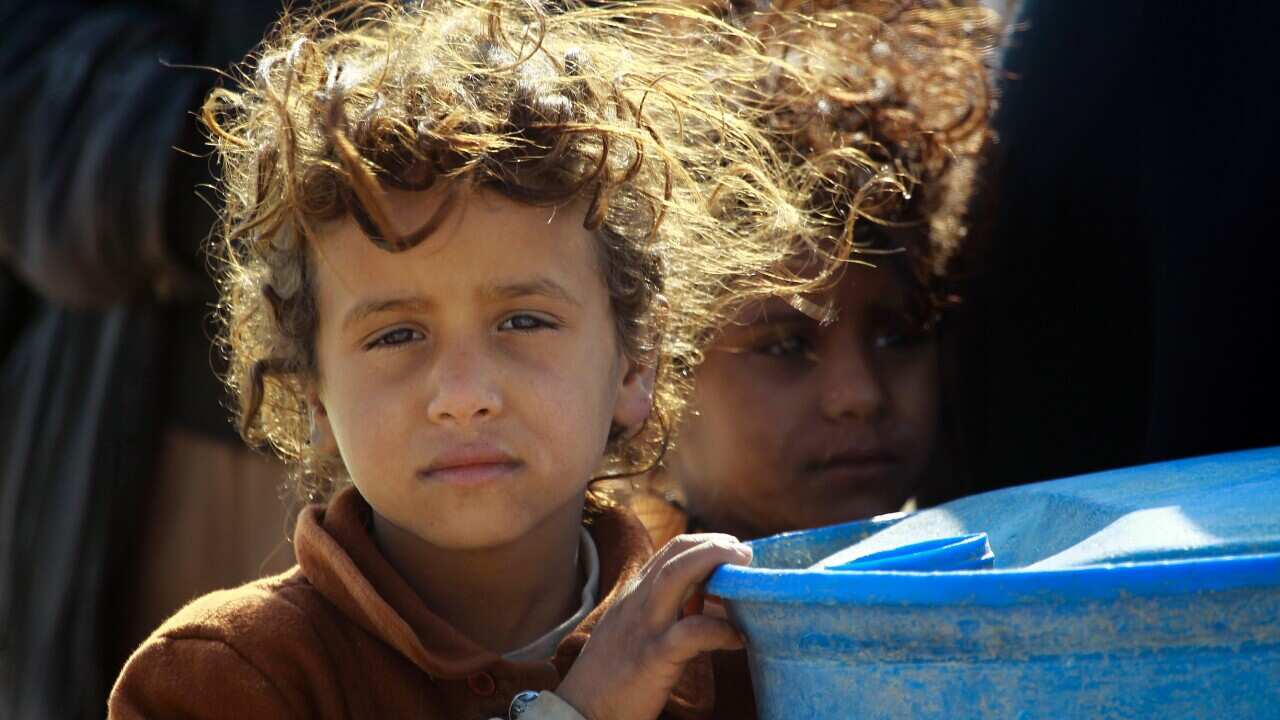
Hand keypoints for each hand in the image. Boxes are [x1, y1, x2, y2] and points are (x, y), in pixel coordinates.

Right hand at [556, 534, 751, 719]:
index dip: (704, 543)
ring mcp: (644, 625)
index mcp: (634, 594)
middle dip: (714, 544)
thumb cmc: (610, 674)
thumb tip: (698, 602)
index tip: (730, 549)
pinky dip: (720, 630)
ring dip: (714, 563)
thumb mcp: (630, 629)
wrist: (580, 710)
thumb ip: (657, 610)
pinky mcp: (653, 656)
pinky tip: (738, 638)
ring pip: (678, 574)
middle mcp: (637, 601)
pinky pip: (692, 632)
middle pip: (676, 551)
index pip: (670, 551)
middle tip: (744, 552)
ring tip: (746, 572)